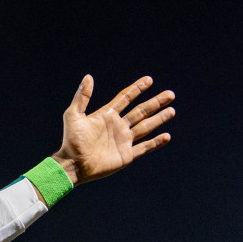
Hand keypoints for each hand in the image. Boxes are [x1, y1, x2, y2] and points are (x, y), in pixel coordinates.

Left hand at [52, 75, 174, 184]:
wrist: (72, 165)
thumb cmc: (71, 141)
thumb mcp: (73, 116)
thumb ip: (82, 97)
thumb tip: (88, 77)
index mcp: (107, 116)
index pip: (126, 98)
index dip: (137, 89)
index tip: (149, 80)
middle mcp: (118, 126)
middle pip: (141, 111)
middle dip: (155, 102)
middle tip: (170, 94)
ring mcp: (123, 141)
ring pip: (146, 127)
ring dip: (159, 118)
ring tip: (172, 110)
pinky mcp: (126, 155)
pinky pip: (144, 147)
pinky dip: (155, 142)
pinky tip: (166, 136)